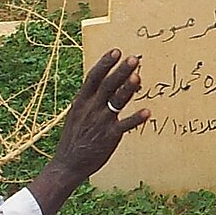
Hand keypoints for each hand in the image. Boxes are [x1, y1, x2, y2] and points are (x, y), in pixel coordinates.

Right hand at [26, 49, 146, 214]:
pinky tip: (147, 112)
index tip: (116, 51)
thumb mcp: (78, 114)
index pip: (93, 77)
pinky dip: (136, 118)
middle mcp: (91, 108)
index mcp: (81, 101)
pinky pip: (125, 125)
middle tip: (133, 59)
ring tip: (138, 77)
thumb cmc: (75, 138)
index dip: (105, 63)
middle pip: (107, 85)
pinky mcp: (110, 136)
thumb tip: (107, 85)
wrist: (68, 163)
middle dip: (120, 71)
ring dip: (127, 88)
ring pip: (116, 101)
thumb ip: (91, 100)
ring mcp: (100, 122)